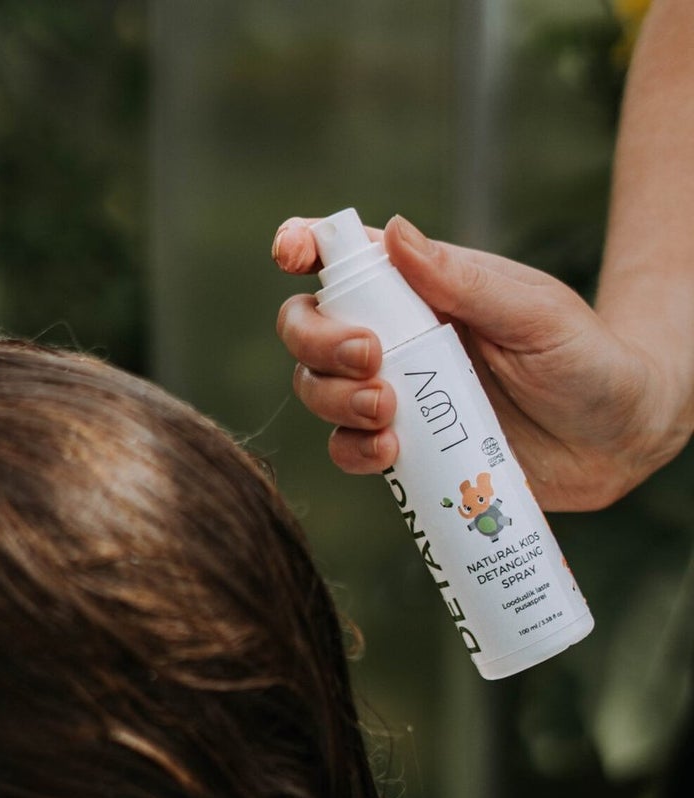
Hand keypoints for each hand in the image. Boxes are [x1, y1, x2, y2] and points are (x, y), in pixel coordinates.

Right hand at [273, 213, 676, 510]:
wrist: (617, 438)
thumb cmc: (586, 356)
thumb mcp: (532, 310)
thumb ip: (462, 279)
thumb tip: (394, 233)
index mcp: (421, 285)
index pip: (345, 257)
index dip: (303, 246)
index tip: (291, 254)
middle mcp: (397, 337)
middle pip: (309, 327)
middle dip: (318, 341)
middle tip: (370, 359)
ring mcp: (396, 395)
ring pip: (317, 391)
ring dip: (334, 399)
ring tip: (390, 411)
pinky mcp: (405, 452)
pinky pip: (349, 450)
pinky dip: (354, 452)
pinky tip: (391, 453)